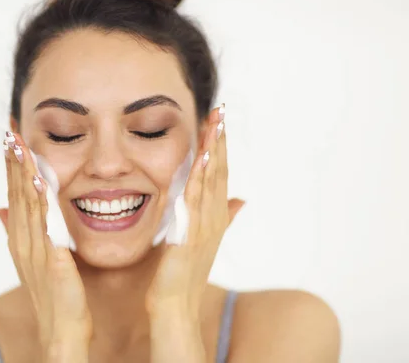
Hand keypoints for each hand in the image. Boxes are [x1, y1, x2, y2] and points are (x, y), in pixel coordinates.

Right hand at [0, 131, 90, 361]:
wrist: (61, 328)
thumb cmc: (52, 292)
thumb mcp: (32, 256)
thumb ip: (22, 229)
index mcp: (20, 238)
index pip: (14, 194)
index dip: (10, 165)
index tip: (9, 137)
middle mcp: (23, 241)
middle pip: (16, 194)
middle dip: (12, 162)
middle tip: (10, 131)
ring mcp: (36, 251)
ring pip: (28, 206)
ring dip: (23, 176)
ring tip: (21, 147)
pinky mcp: (53, 262)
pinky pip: (48, 228)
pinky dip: (44, 206)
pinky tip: (44, 185)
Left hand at [146, 106, 244, 361]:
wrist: (175, 304)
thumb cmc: (183, 274)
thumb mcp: (203, 240)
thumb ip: (219, 217)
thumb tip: (241, 199)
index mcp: (213, 216)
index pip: (219, 174)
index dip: (221, 147)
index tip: (219, 120)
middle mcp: (212, 217)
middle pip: (220, 171)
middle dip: (220, 140)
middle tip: (222, 110)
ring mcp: (204, 225)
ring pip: (212, 181)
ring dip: (215, 151)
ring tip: (216, 123)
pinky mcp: (191, 234)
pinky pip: (197, 200)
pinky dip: (202, 179)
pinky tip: (205, 158)